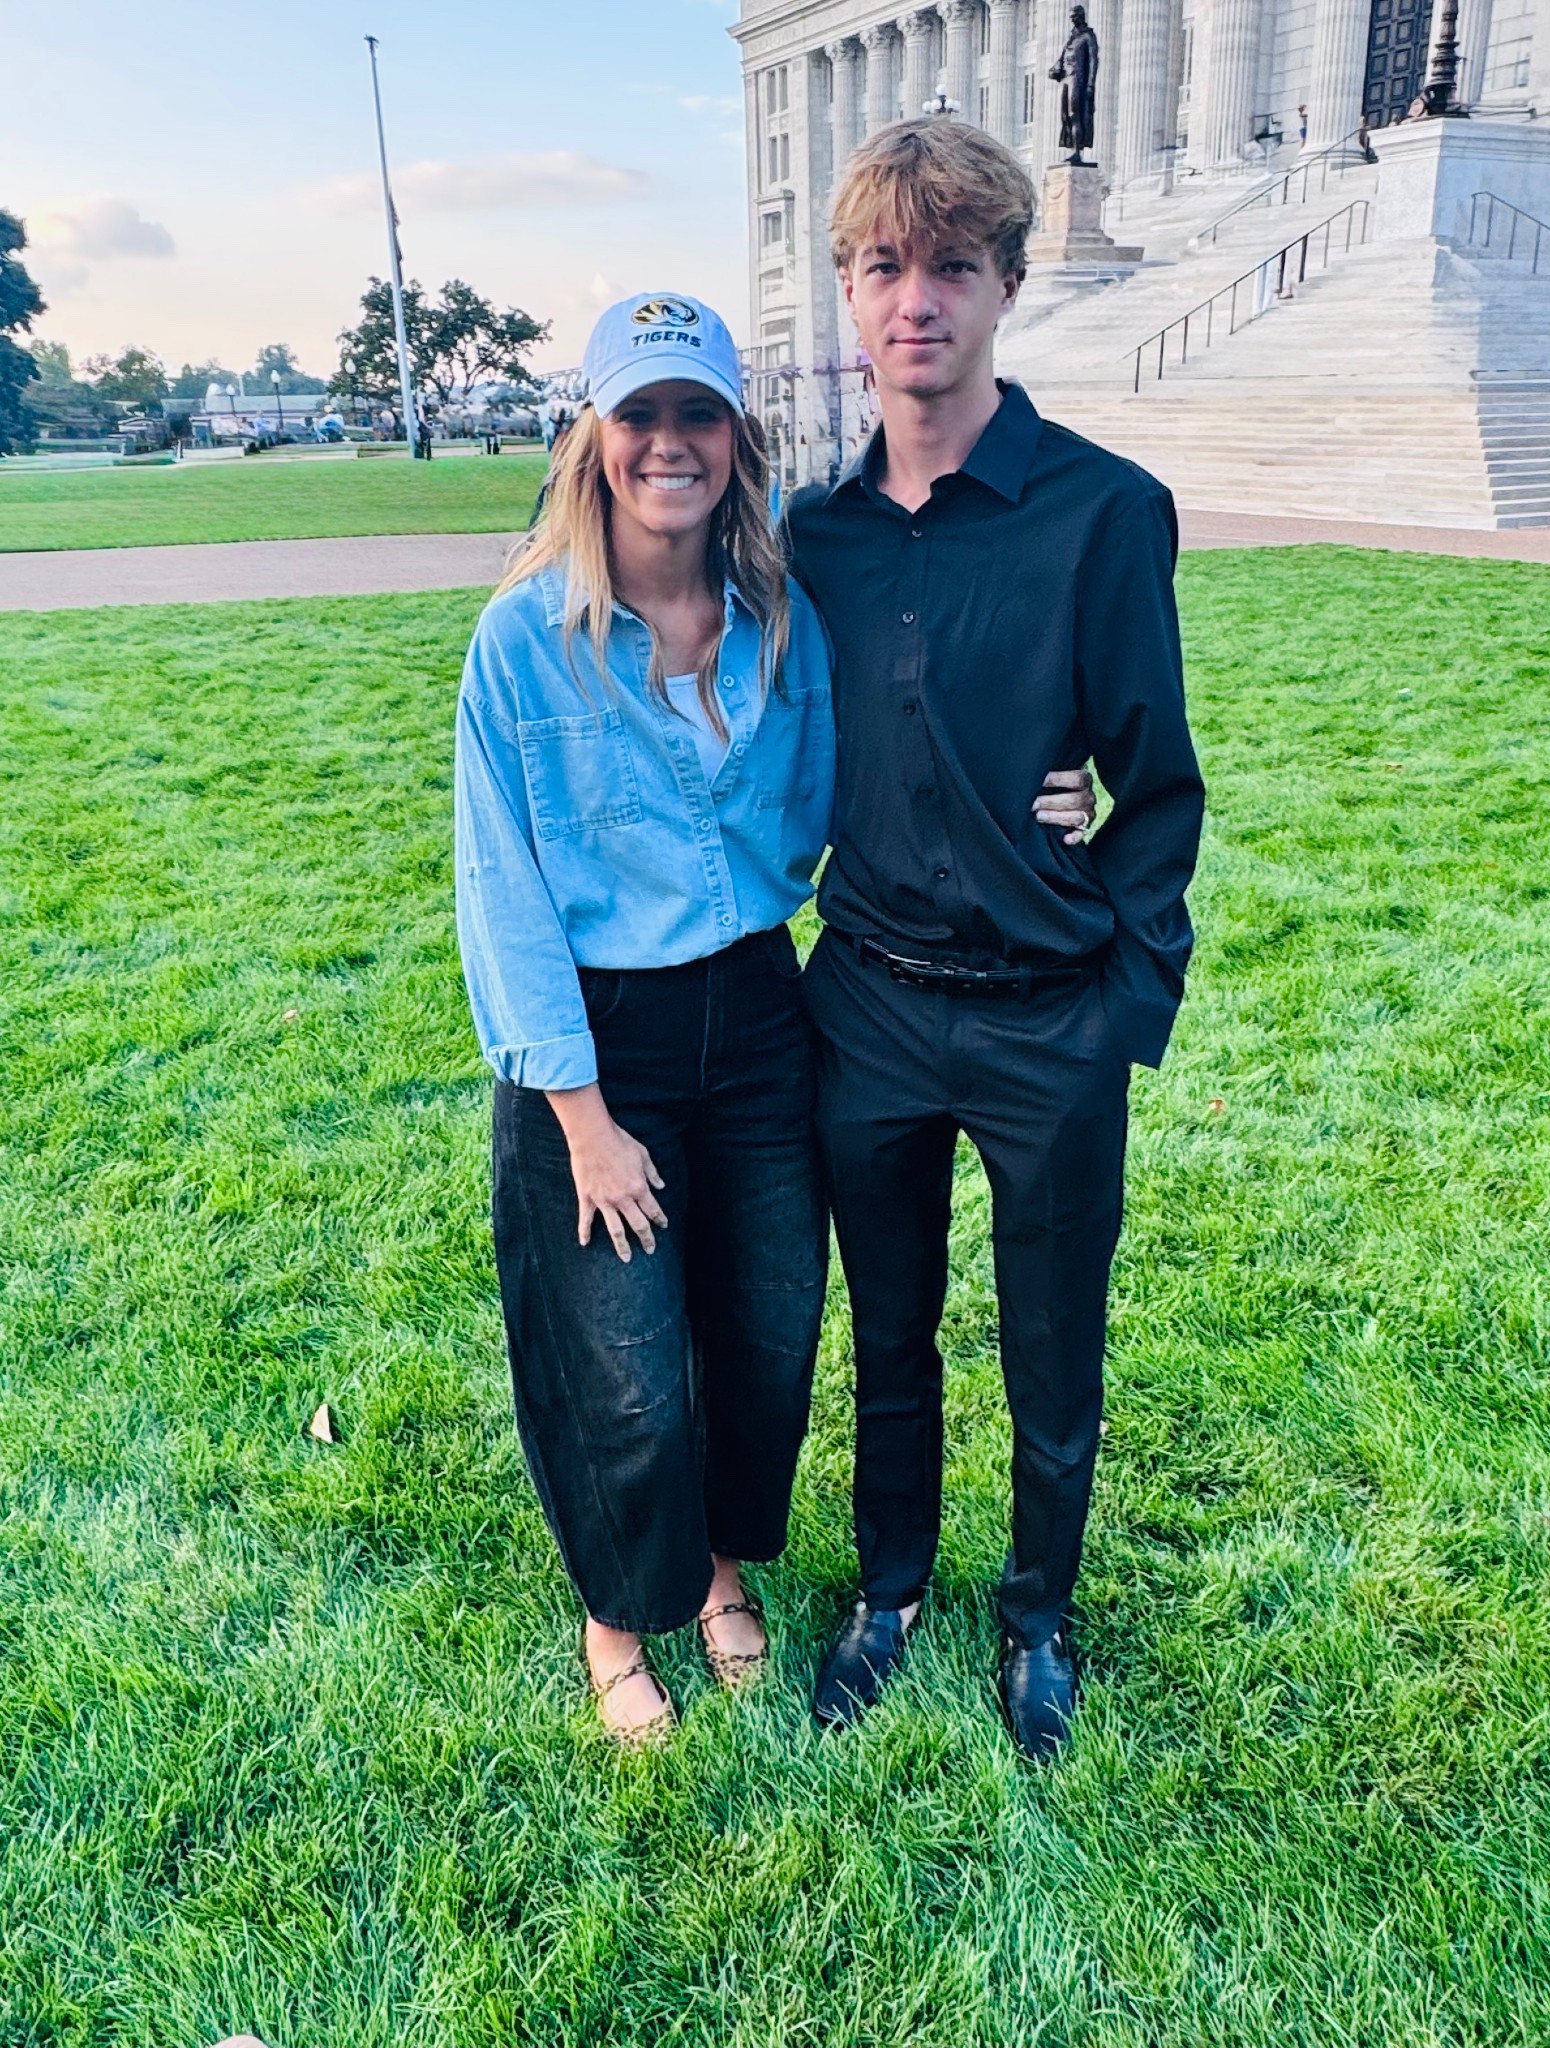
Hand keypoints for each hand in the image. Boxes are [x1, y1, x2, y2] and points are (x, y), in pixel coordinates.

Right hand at [545, 1084, 667, 1262]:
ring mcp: (604, 1201)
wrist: (593, 1136)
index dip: (660, 1219)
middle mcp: (623, 1199)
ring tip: (627, 1258)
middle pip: (638, 1225)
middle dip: (646, 1239)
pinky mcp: (587, 1198)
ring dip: (622, 1246)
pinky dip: (585, 1232)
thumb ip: (652, 1173)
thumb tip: (662, 1185)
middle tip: (650, 1249)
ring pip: (615, 1230)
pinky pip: (586, 1219)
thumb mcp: (643, 1154)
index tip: (664, 1226)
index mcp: (638, 1188)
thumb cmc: (619, 1142)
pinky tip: (585, 1243)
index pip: (653, 1210)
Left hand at [1033, 766, 1095, 845]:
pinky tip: (1065, 839)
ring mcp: (1087, 813)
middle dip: (1051, 801)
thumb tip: (1034, 771)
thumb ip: (1050, 772)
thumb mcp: (1055, 774)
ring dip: (1056, 817)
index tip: (1039, 780)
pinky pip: (1082, 834)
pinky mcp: (1084, 829)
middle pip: (1075, 800)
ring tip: (1038, 816)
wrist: (1059, 797)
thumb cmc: (1054, 783)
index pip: (1077, 779)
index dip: (1058, 779)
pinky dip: (1075, 838)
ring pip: (1077, 817)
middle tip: (1033, 803)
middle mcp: (1088, 797)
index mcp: (1084, 779)